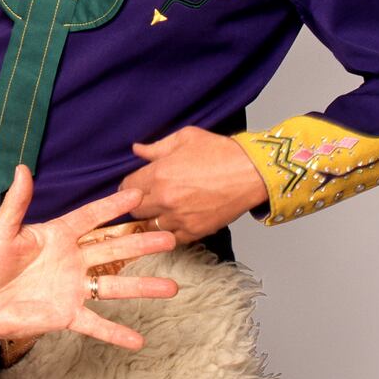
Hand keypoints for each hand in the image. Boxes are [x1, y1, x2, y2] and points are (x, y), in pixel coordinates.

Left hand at [0, 170, 176, 360]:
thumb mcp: (0, 231)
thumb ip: (16, 204)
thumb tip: (23, 169)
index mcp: (55, 236)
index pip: (89, 218)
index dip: (111, 206)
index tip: (137, 194)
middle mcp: (70, 261)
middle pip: (112, 249)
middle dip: (140, 243)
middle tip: (170, 237)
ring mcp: (71, 288)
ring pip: (113, 286)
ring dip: (142, 287)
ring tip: (171, 287)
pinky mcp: (65, 315)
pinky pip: (95, 324)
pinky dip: (115, 333)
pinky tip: (138, 341)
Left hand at [120, 126, 266, 243]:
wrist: (252, 172)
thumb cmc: (220, 151)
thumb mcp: (184, 138)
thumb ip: (155, 147)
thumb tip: (136, 149)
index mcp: (158, 174)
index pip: (126, 188)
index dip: (128, 186)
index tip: (134, 186)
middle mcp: (165, 199)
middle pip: (134, 211)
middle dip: (137, 204)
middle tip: (146, 199)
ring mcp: (180, 218)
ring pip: (150, 228)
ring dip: (152, 220)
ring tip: (160, 212)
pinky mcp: (196, 231)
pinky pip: (172, 240)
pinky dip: (170, 233)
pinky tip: (175, 223)